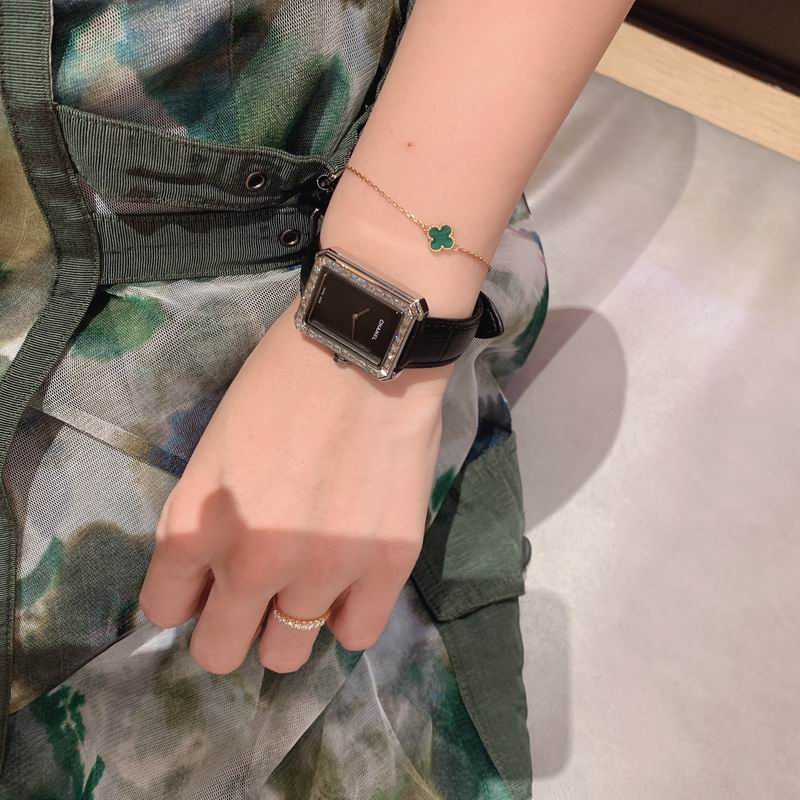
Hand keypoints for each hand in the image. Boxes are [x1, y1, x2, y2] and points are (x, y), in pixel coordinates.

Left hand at [138, 294, 452, 673]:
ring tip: (310, 580)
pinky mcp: (387, 565)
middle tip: (255, 596)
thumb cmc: (281, 382)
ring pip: (287, 654)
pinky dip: (348, 615)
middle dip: (229, 628)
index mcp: (196, 524)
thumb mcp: (215, 449)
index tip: (205, 583)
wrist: (365, 347)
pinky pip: (355, 637)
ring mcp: (323, 569)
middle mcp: (252, 562)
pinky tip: (352, 580)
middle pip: (219, 651)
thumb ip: (204, 521)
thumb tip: (212, 576)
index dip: (184, 597)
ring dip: (290, 622)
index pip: (165, 609)